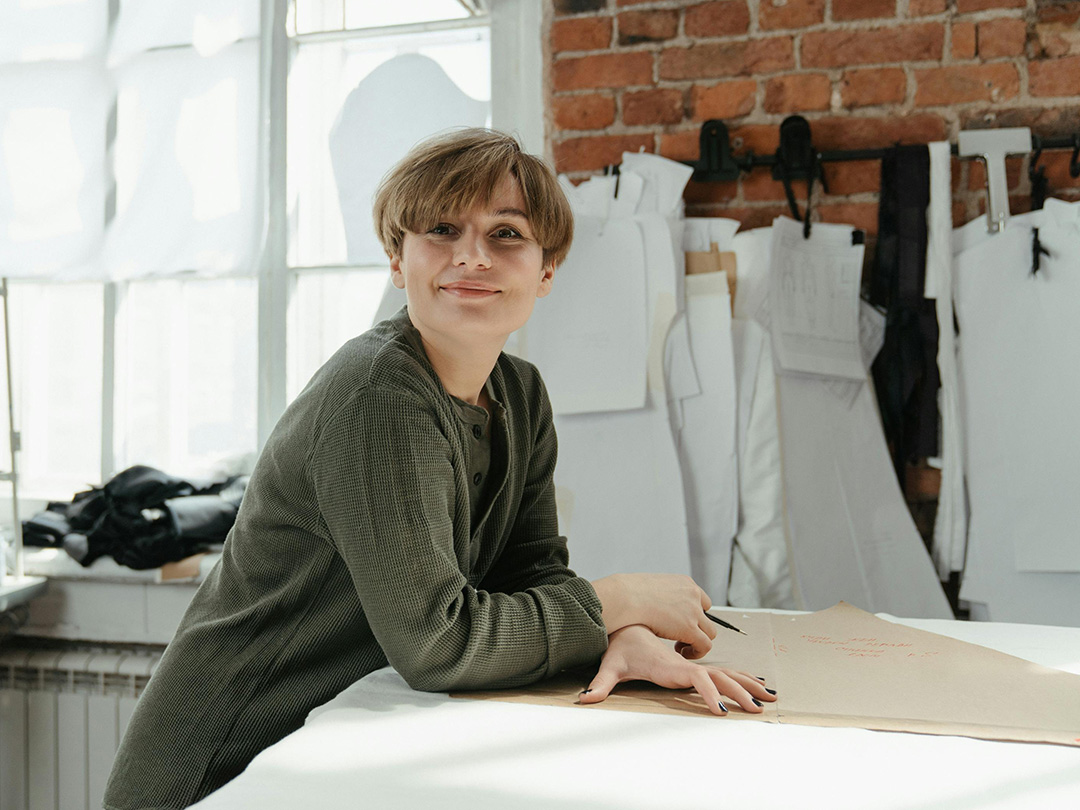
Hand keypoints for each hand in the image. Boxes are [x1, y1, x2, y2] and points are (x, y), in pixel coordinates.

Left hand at [579, 624, 776, 716]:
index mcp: (671, 664)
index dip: (709, 694)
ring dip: (743, 681)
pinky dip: (736, 670)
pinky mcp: (695, 643)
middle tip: (757, 708)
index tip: (721, 712)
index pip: (696, 678)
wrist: (625, 605)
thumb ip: (599, 684)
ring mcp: (693, 650)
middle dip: (738, 691)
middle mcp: (686, 655)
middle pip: (718, 672)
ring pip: (725, 667)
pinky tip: (751, 682)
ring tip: (767, 696)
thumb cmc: (621, 640)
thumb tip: (584, 700)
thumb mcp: (611, 664)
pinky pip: (720, 657)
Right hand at [591, 573, 716, 657]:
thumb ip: (661, 595)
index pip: (701, 599)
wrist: (625, 597)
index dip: (693, 614)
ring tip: (681, 647)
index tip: (680, 623)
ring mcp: (694, 611)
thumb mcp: (652, 586)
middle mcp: (693, 595)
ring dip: (698, 642)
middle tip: (680, 637)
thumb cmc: (628, 593)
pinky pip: (704, 646)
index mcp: (685, 583)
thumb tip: (655, 605)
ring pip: (710, 632)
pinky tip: (681, 653)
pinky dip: (696, 653)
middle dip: (696, 628)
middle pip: (707, 616)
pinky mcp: (690, 628)